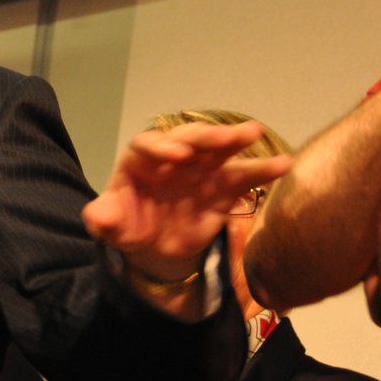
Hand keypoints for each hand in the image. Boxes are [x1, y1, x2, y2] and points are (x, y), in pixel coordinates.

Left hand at [84, 120, 289, 281]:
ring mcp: (199, 171)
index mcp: (140, 161)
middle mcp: (172, 159)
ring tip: (254, 132)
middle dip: (206, 137)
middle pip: (189, 140)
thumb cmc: (128, 226)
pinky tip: (283, 165)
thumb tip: (98, 217)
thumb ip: (104, 219)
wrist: (154, 248)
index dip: (162, 148)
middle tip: (225, 136)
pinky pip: (242, 178)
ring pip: (218, 151)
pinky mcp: (221, 190)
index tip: (177, 156)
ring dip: (235, 140)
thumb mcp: (110, 226)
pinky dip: (261, 171)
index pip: (148, 146)